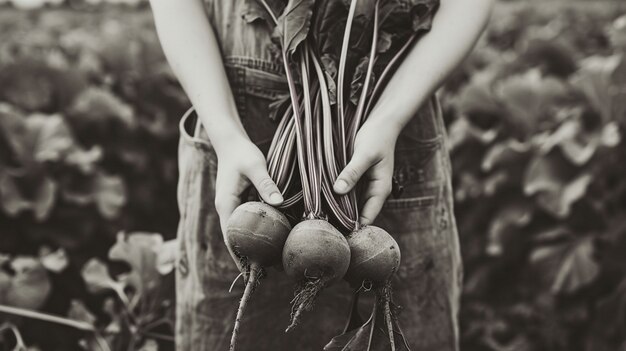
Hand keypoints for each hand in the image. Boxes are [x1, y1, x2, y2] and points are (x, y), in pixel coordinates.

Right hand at [214, 138, 283, 268]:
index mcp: (225, 204)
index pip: (230, 236)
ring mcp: (232, 206)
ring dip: (251, 247)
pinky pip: (247, 223)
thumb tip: (278, 202)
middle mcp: (226, 208)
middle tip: (264, 274)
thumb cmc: (242, 152)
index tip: (248, 272)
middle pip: (234, 239)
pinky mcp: (240, 203)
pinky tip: (271, 241)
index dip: (238, 255)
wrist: (232, 141)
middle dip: (246, 256)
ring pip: (241, 232)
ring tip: (269, 264)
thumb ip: (266, 183)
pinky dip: (256, 234)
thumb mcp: (255, 165)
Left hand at [333, 120, 398, 224]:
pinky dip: (338, 196)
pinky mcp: (357, 179)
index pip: (368, 218)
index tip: (336, 232)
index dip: (354, 228)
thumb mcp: (364, 154)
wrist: (382, 123)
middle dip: (343, 221)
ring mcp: (365, 186)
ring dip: (339, 209)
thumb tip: (338, 191)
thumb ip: (352, 172)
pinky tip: (324, 199)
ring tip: (320, 216)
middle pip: (358, 214)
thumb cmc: (377, 137)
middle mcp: (373, 191)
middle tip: (323, 226)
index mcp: (380, 190)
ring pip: (351, 204)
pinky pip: (347, 193)